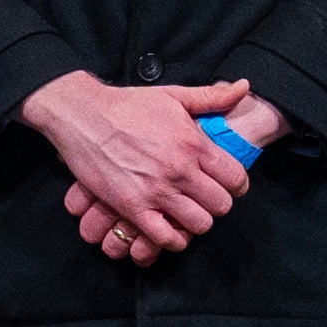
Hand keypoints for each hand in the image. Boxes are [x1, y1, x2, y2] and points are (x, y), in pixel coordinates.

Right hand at [27, 71, 248, 260]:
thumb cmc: (128, 104)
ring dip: (196, 221)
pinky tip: (169, 228)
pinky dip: (172, 239)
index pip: (236, 178)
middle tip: (206, 198)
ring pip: (198, 224)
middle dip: (218, 203)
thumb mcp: (173, 95)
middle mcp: (179, 170)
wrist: (83, 115)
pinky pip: (165, 237)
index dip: (237, 184)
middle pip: (221, 205)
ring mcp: (156, 191)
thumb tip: (244, 87)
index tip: (228, 184)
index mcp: (193, 144)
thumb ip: (211, 97)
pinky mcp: (132, 207)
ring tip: (188, 212)